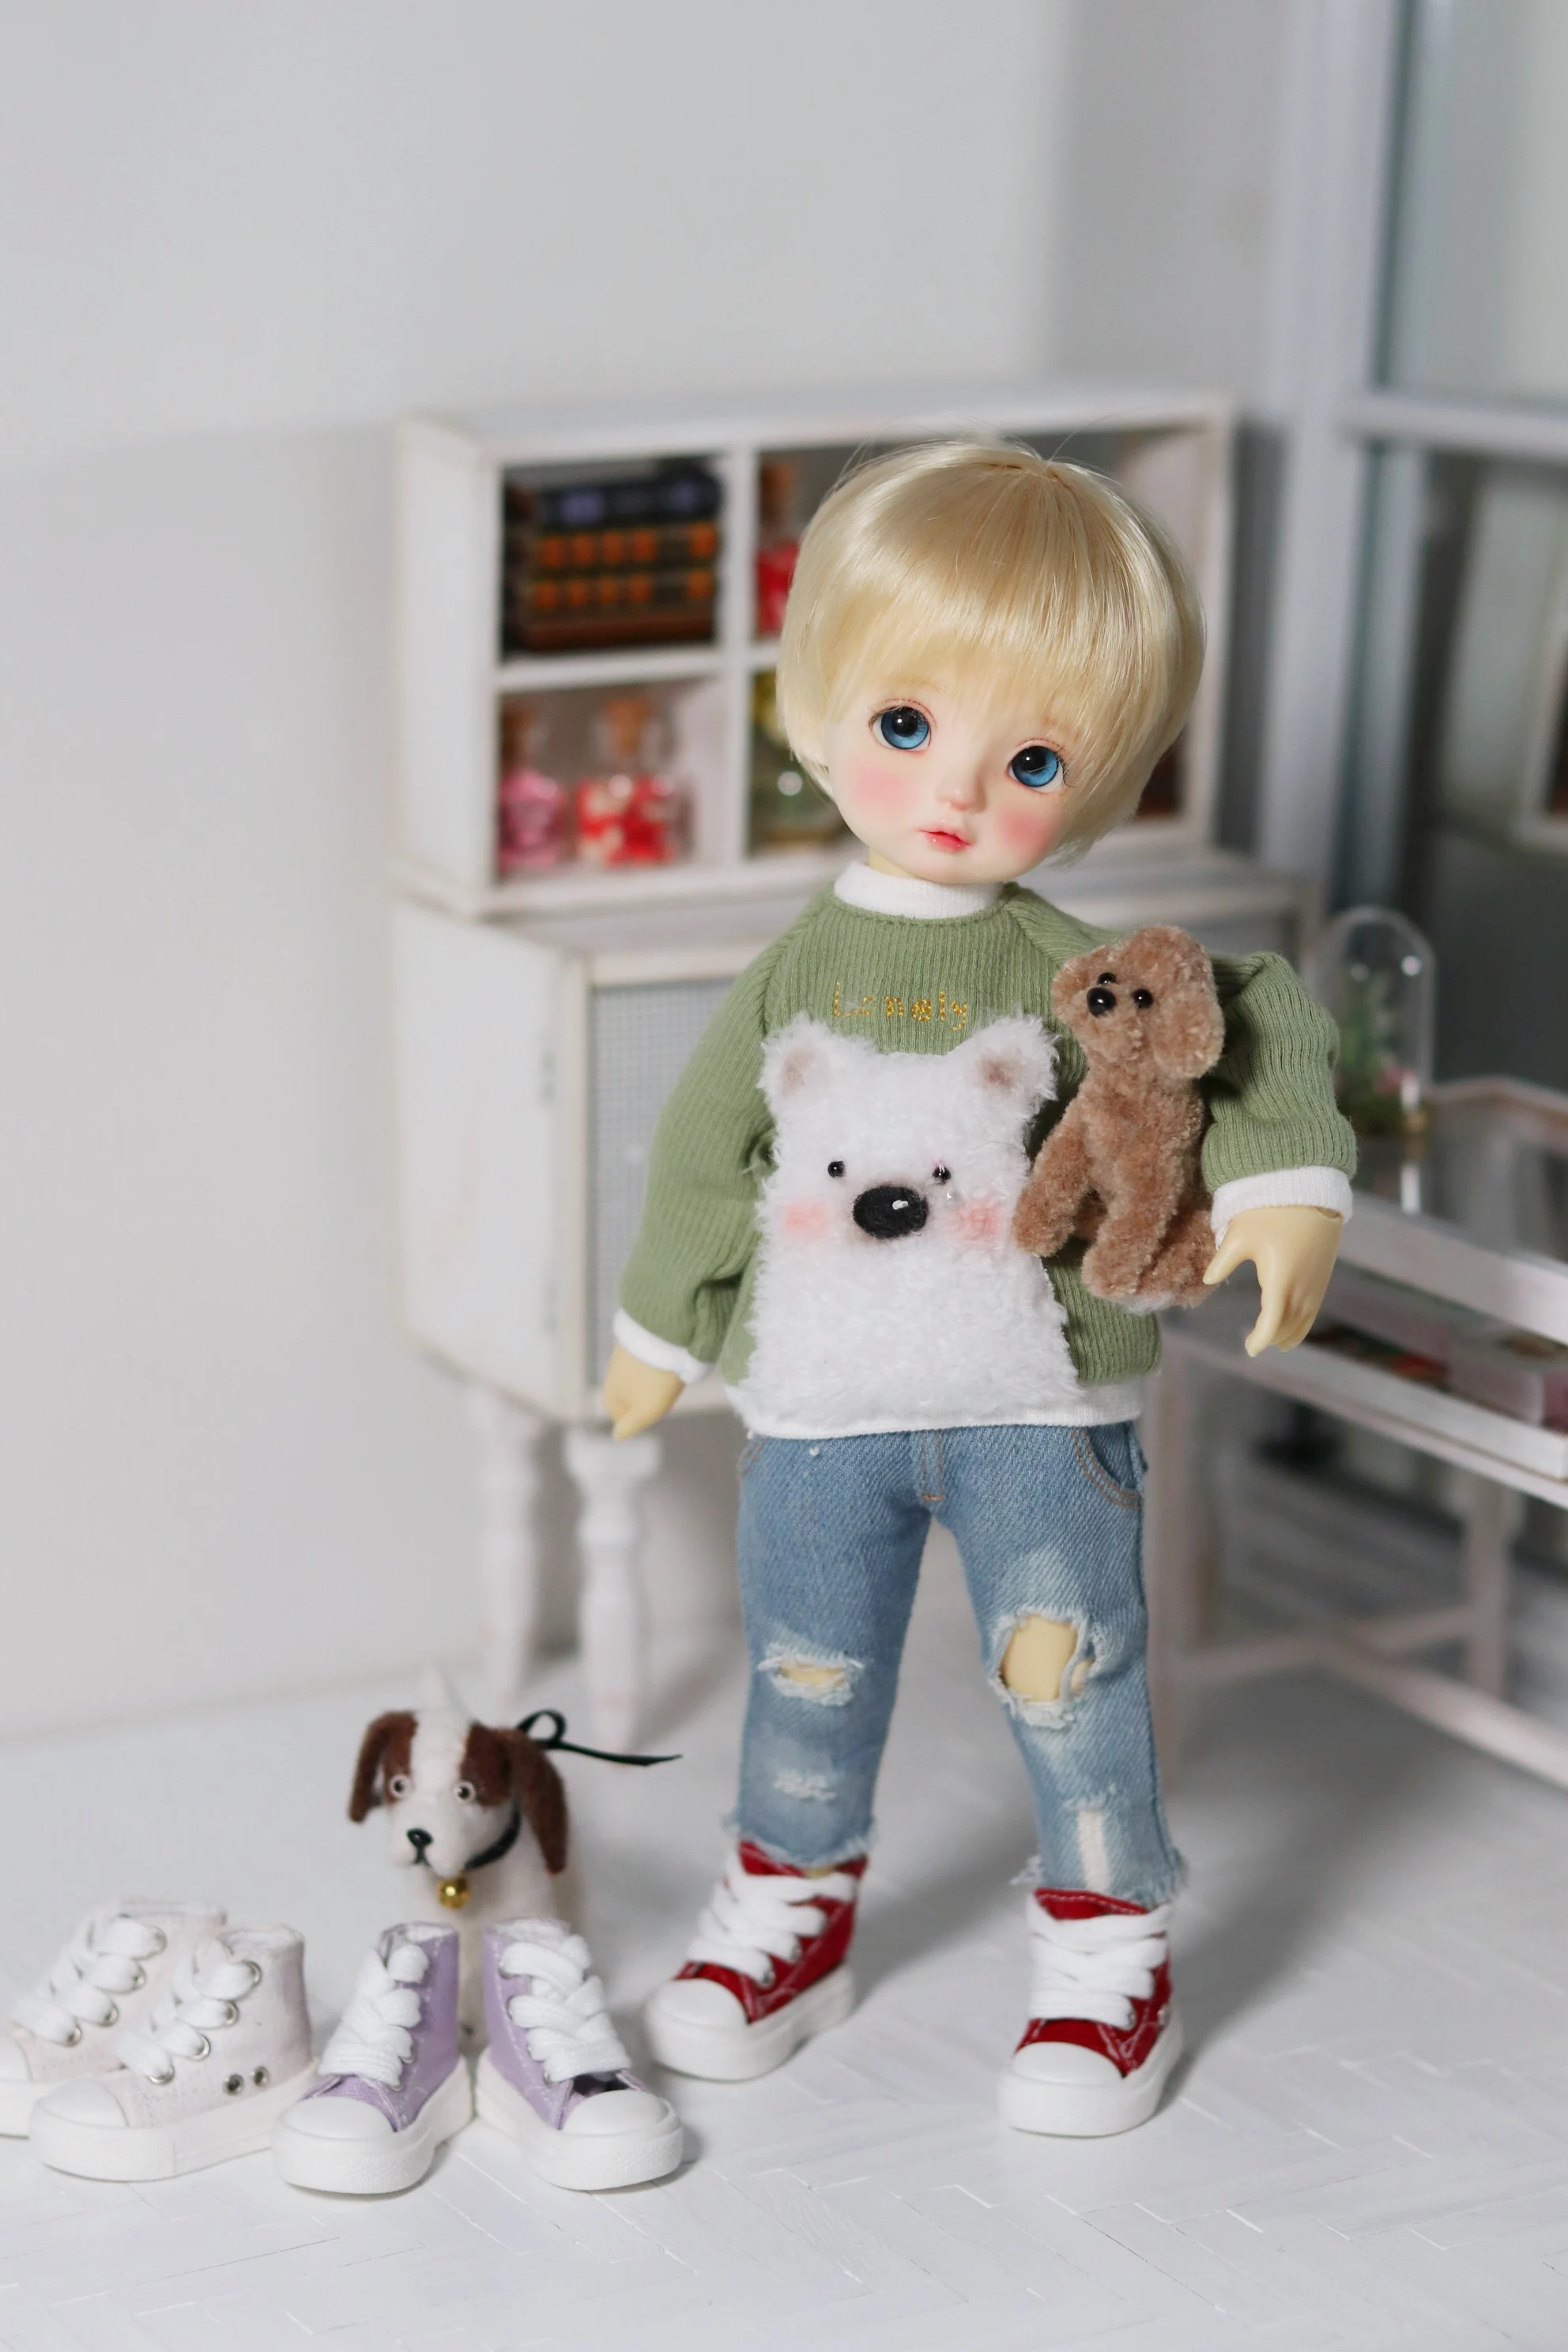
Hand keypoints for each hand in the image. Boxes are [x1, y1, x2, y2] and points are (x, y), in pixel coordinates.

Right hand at [603, 1342, 684, 1437]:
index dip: (645, 1416)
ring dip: (655, 1380)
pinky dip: (657, 1364)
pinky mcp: (634, 1342)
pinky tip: (668, 1360)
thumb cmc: (654, 1381)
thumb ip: (629, 1427)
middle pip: (634, 1399)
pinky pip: (646, 1362)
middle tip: (665, 1389)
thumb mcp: (645, 1412)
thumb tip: (617, 1435)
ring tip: (669, 1373)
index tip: (657, 1404)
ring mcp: (621, 1358)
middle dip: (650, 1398)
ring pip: (640, 1380)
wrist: (662, 1336)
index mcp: (609, 1397)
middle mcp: (610, 1378)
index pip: (625, 1419)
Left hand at [1202, 1205, 1342, 1356]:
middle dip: (1273, 1337)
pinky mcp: (1324, 1273)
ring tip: (1279, 1343)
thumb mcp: (1239, 1234)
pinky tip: (1296, 1320)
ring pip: (1305, 1318)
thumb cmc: (1270, 1211)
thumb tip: (1208, 1280)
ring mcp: (1316, 1282)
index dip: (1260, 1339)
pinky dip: (1305, 1319)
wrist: (1310, 1191)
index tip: (1249, 1349)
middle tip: (1257, 1344)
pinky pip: (1315, 1306)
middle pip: (1288, 1325)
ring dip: (1292, 1332)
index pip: (1271, 1323)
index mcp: (1280, 1281)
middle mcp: (1302, 1287)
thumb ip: (1222, 1261)